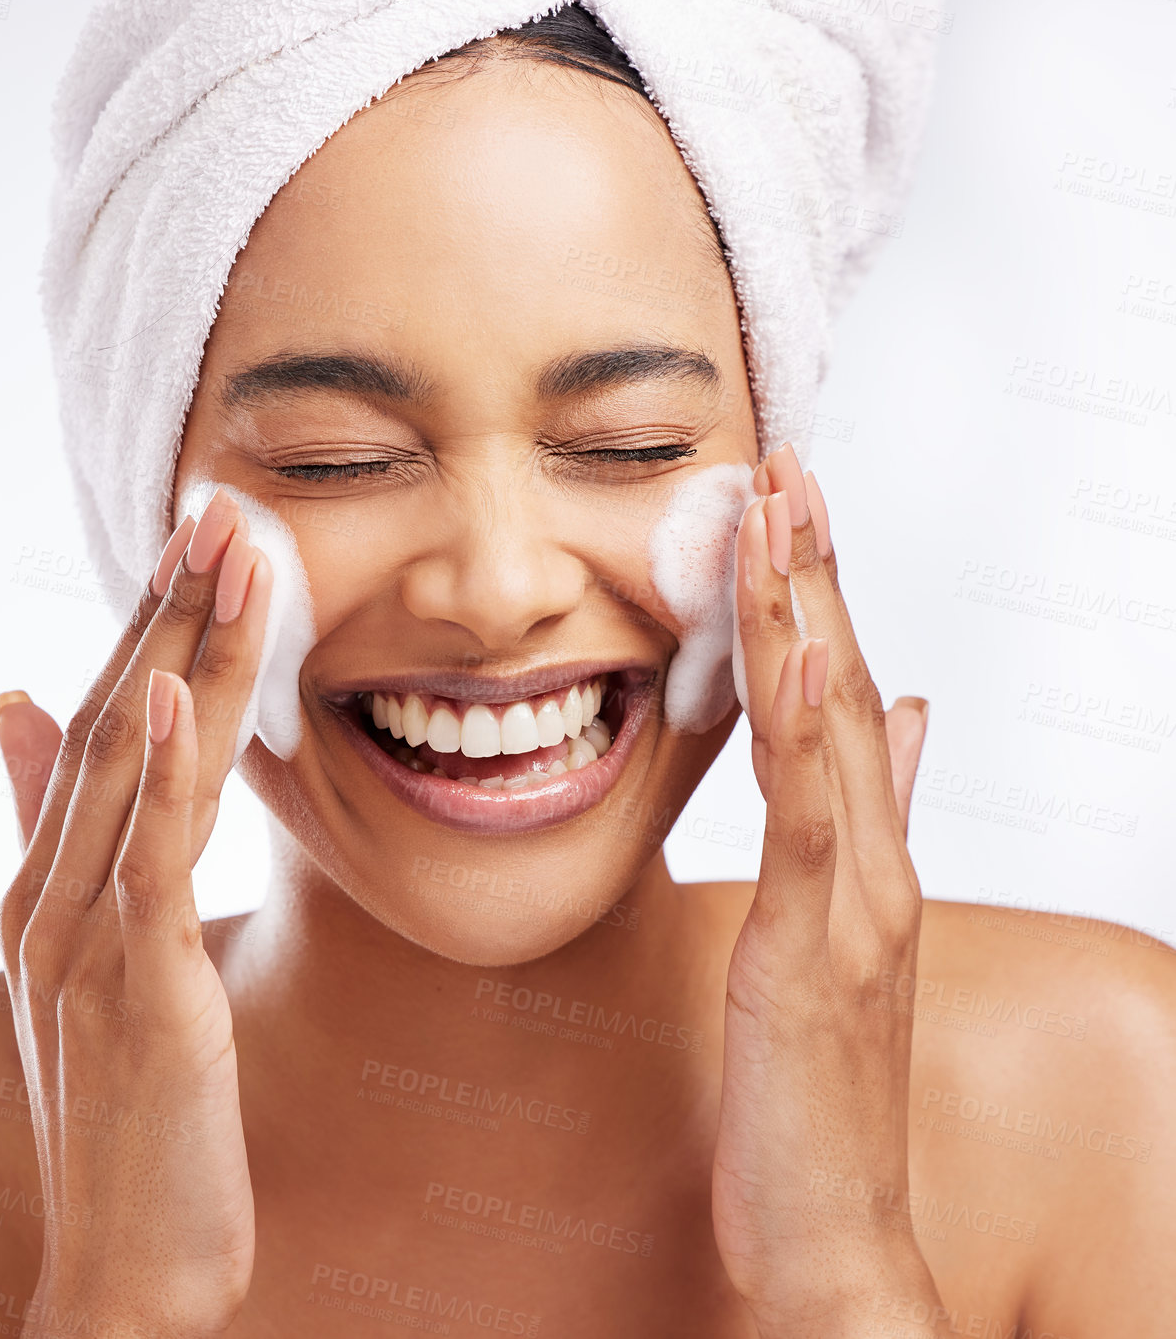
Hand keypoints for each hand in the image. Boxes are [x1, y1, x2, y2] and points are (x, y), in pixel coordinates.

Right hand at [0, 488, 270, 1338]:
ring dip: (180, 651)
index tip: (198, 539)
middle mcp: (48, 897)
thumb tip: (13, 701)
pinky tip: (172, 690)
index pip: (99, 723)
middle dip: (169, 607)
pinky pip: (145, 861)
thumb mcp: (84, 954)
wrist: (130, 1256)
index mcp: (45, 883)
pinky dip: (157, 771)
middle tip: (221, 505)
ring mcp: (81, 943)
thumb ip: (46, 831)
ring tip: (227, 552)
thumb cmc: (126, 1101)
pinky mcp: (134, 991)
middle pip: (112, 720)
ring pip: (132, 768)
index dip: (147, 623)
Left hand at [711, 445, 942, 1337]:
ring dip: (807, 613)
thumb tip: (911, 722)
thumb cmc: (819, 1086)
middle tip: (784, 464)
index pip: (845, 697)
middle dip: (812, 571)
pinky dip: (812, 730)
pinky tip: (802, 651)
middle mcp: (875, 862)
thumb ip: (874, 829)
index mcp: (866, 856)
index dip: (820, 597)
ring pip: (832, 731)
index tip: (789, 506)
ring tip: (784, 511)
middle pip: (845, 687)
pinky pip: (814, 822)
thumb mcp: (837, 938)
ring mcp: (858, 903)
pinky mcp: (820, 951)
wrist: (838, 1231)